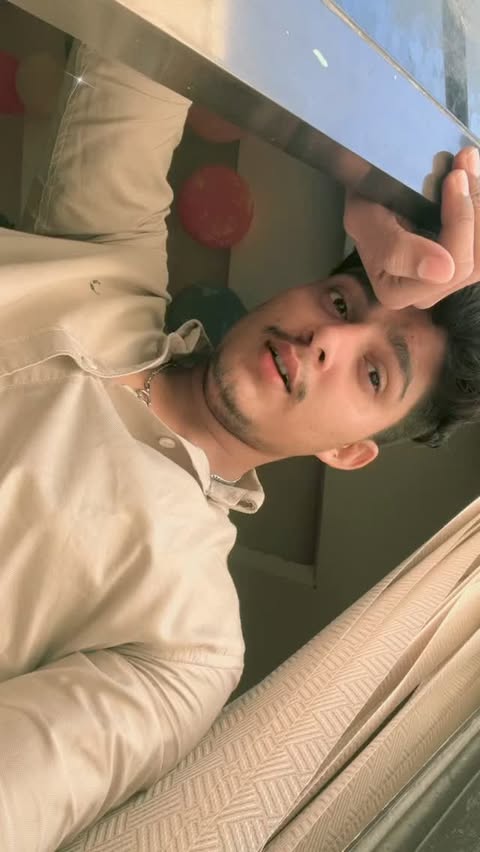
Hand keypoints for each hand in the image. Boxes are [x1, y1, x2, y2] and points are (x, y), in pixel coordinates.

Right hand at [343, 146, 479, 308]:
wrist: (371, 195)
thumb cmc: (363, 205)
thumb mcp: (365, 220)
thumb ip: (395, 249)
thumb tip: (442, 271)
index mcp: (397, 292)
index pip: (449, 269)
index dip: (460, 222)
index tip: (453, 176)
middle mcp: (423, 296)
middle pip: (472, 265)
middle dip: (474, 209)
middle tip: (465, 162)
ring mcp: (445, 284)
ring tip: (470, 168)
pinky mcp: (461, 268)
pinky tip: (474, 188)